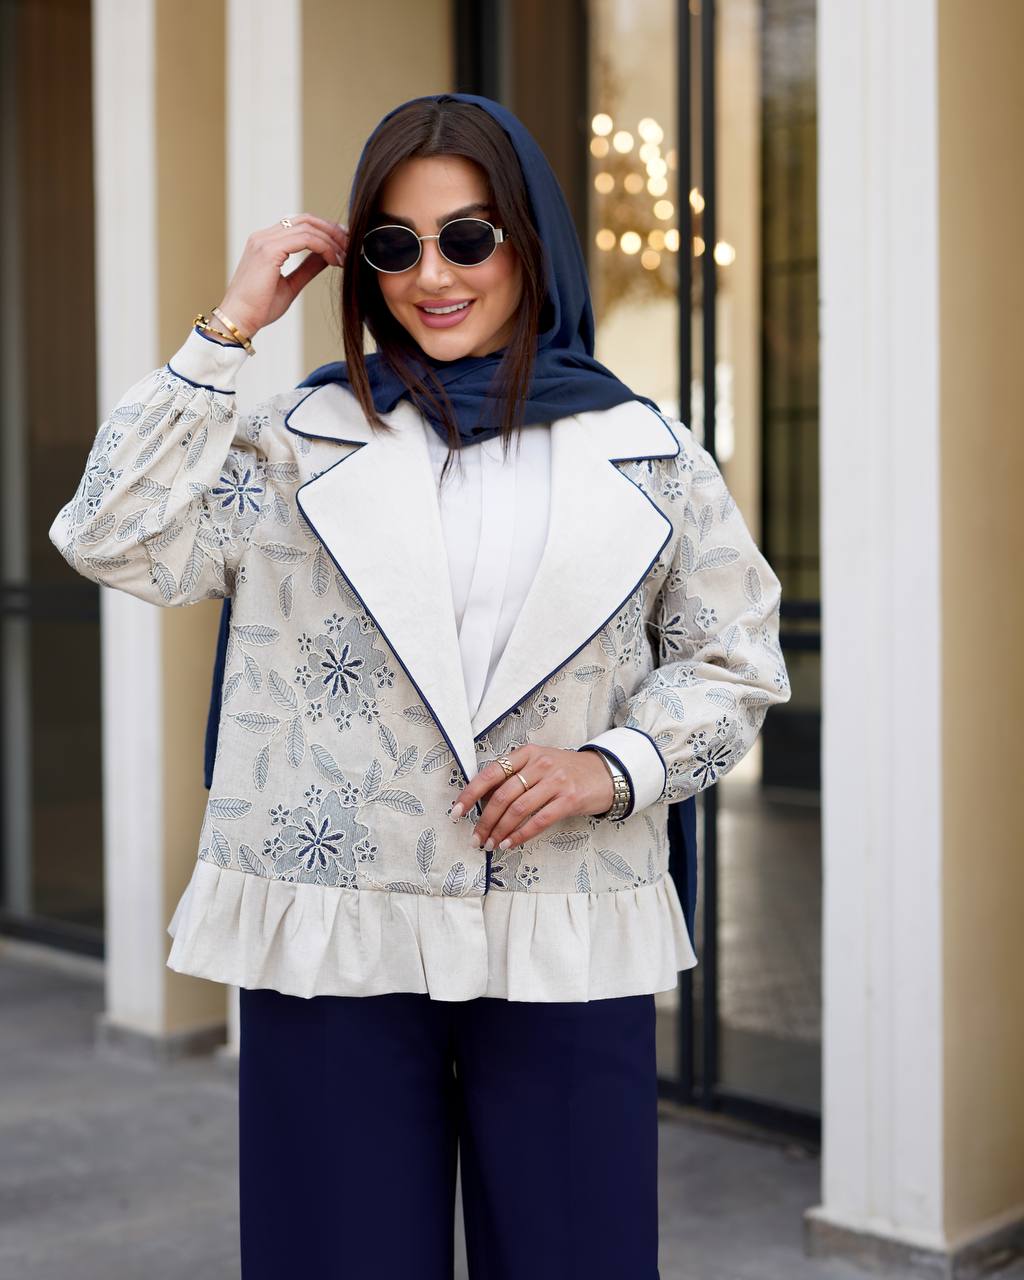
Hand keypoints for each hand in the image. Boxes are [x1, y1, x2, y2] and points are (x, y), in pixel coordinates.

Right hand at [214, 213, 349, 338]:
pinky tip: (334, 261)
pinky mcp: (269, 251)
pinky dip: (324, 247)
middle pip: (306, 220)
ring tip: (345, 257)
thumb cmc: (259, 308)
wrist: (239, 320)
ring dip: (331, 240)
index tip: (343, 245)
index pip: (300, 224)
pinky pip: (305, 239)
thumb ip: (308, 268)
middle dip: (332, 230)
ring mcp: (265, 241)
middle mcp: (264, 237)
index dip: (325, 231)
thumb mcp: (291, 284)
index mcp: (266, 243)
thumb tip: (326, 257)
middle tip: (351, 246)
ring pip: (308, 227)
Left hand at [450, 746, 614, 852]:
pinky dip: (521, 835)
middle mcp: (540, 764)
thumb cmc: (566, 772)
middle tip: (475, 838)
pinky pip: (539, 820)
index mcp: (527, 753)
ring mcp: (556, 780)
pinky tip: (510, 843)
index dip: (471, 793)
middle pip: (503, 795)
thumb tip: (483, 803)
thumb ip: (515, 777)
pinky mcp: (569, 798)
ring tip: (490, 844)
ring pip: (518, 809)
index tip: (457, 811)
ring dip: (500, 831)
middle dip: (484, 820)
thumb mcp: (540, 764)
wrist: (605, 774)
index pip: (492, 773)